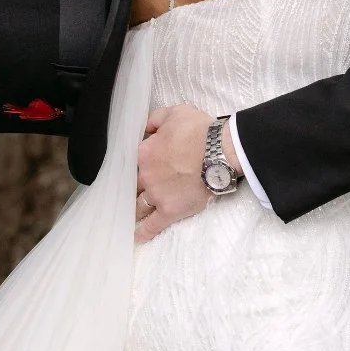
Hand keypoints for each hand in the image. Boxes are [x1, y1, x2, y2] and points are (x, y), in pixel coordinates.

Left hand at [135, 103, 213, 242]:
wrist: (219, 152)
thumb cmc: (199, 130)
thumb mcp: (175, 113)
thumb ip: (156, 118)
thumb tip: (146, 128)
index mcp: (144, 152)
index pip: (135, 160)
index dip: (140, 163)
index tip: (144, 166)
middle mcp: (146, 176)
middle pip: (133, 185)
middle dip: (133, 188)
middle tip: (133, 191)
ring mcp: (157, 195)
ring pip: (139, 206)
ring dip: (134, 210)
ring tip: (130, 216)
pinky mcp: (169, 211)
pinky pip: (152, 225)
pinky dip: (143, 233)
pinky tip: (136, 237)